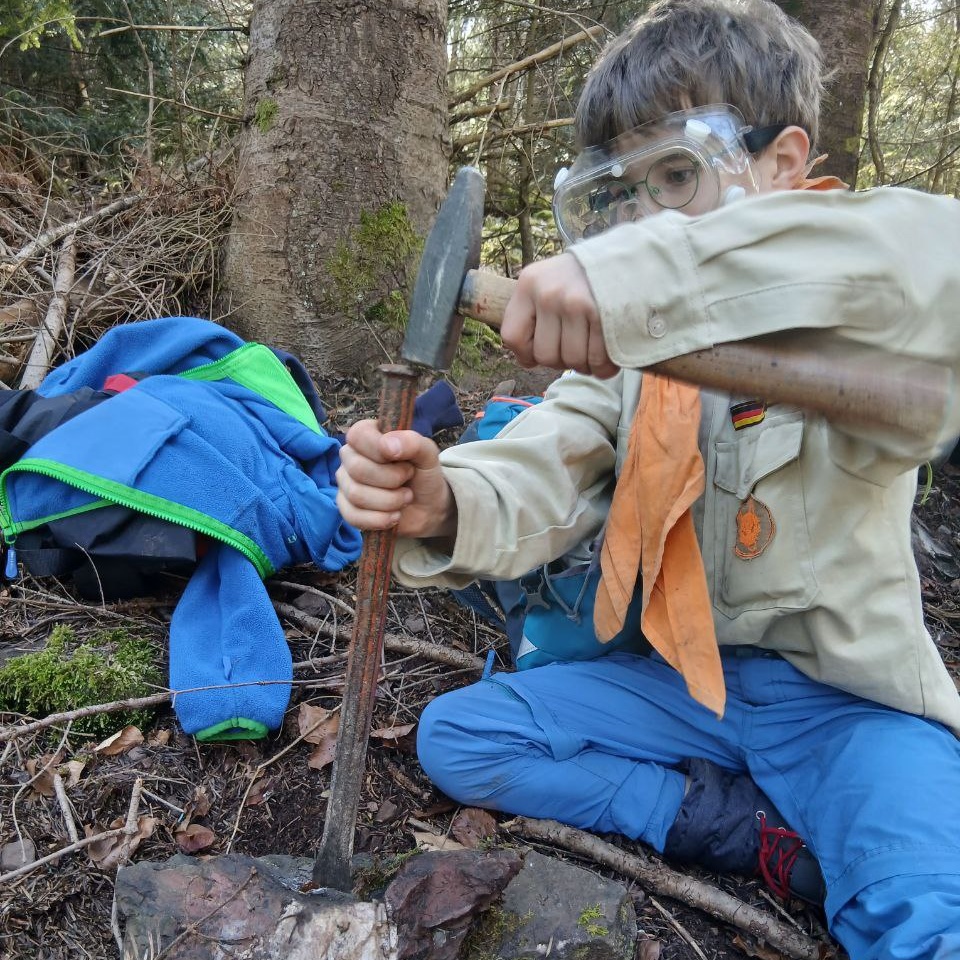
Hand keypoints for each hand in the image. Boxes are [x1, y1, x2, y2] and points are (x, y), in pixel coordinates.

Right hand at [336, 420, 456, 539]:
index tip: (403, 459)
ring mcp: (346, 483)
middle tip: (408, 480)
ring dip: (390, 501)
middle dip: (392, 480)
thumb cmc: (423, 474)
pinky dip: (380, 520)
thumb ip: (412, 442)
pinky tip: (394, 515)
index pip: (358, 435)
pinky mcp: (347, 509)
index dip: (380, 450)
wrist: (428, 507)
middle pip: (357, 469)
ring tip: (405, 497)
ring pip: (356, 495)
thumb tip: (387, 446)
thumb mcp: (428, 454)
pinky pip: (352, 517)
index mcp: (366, 435)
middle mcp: (350, 457)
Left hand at [501, 253, 618, 378]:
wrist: (627, 258)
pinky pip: (598, 360)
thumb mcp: (547, 282)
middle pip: (545, 356)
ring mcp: (576, 304)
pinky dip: (604, 367)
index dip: (526, 354)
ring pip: (572, 361)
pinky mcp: (603, 316)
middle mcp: (549, 293)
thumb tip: (527, 360)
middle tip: (574, 348)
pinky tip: (607, 356)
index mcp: (529, 284)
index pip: (512, 337)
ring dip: (584, 365)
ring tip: (592, 349)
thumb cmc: (582, 278)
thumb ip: (532, 315)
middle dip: (561, 361)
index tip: (539, 351)